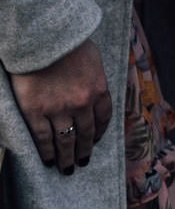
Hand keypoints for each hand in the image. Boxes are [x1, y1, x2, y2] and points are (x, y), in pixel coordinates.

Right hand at [11, 38, 110, 173]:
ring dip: (67, 157)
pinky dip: (47, 152)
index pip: (104, 118)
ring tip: (66, 169)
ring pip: (65, 141)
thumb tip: (95, 91)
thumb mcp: (93, 59)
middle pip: (86, 134)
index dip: (100, 132)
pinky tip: (48, 160)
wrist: (43, 39)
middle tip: (82, 163)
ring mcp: (58, 110)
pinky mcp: (35, 112)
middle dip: (84, 151)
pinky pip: (43, 138)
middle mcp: (82, 103)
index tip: (96, 140)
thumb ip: (94, 78)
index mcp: (99, 90)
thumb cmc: (68, 44)